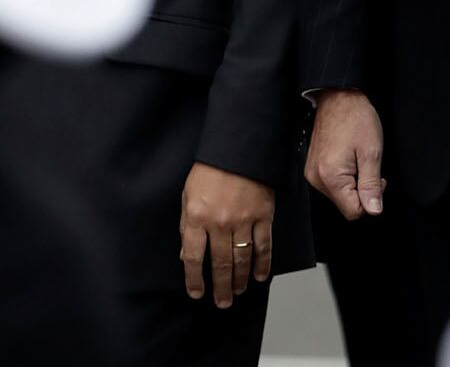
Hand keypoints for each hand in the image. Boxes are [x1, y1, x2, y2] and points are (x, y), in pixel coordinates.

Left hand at [179, 163, 274, 306]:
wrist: (239, 147)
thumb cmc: (210, 170)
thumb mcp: (188, 195)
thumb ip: (186, 224)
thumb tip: (185, 254)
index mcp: (196, 217)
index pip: (192, 257)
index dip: (194, 279)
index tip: (197, 293)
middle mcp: (219, 223)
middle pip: (219, 264)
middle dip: (220, 287)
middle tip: (222, 303)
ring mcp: (243, 220)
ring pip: (242, 259)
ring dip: (240, 280)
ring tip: (238, 292)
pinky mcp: (263, 216)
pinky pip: (263, 246)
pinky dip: (263, 264)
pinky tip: (260, 276)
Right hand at [306, 88, 384, 219]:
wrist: (338, 97)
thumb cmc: (356, 119)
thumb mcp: (372, 152)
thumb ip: (371, 185)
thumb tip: (374, 211)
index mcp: (330, 177)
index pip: (353, 211)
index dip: (371, 199)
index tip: (377, 178)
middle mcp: (316, 179)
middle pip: (345, 204)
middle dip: (362, 190)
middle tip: (369, 165)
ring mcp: (312, 173)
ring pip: (340, 195)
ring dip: (353, 182)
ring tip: (358, 158)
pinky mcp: (312, 168)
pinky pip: (332, 184)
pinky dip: (344, 176)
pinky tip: (349, 157)